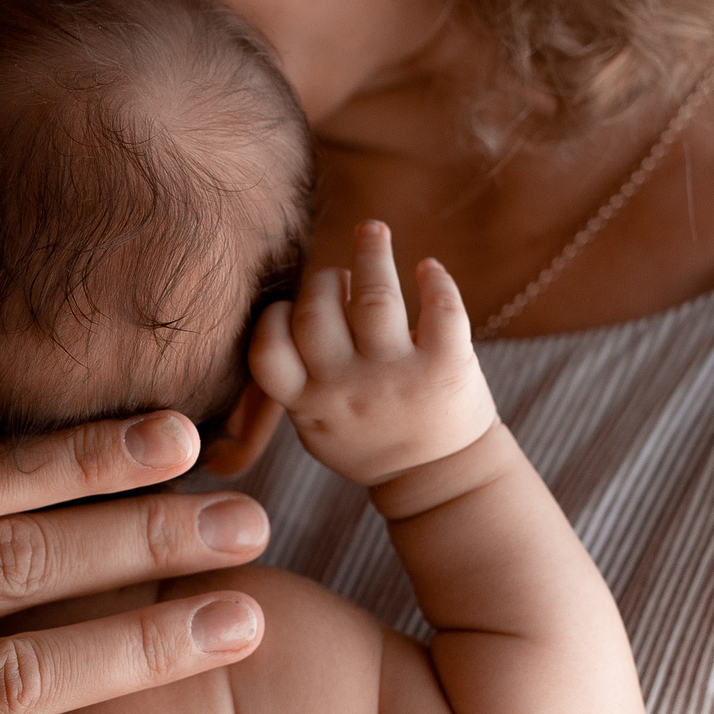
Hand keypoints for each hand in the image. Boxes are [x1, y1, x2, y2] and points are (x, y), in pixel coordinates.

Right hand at [250, 221, 497, 492]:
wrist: (441, 482)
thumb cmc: (373, 440)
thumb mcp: (318, 426)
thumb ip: (297, 380)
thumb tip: (282, 305)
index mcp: (309, 405)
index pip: (267, 350)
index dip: (274, 317)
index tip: (292, 308)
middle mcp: (348, 391)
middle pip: (316, 312)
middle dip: (322, 282)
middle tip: (338, 280)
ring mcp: (397, 378)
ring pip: (373, 296)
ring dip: (371, 253)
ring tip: (372, 231)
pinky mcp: (447, 368)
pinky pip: (440, 309)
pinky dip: (434, 279)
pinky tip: (428, 269)